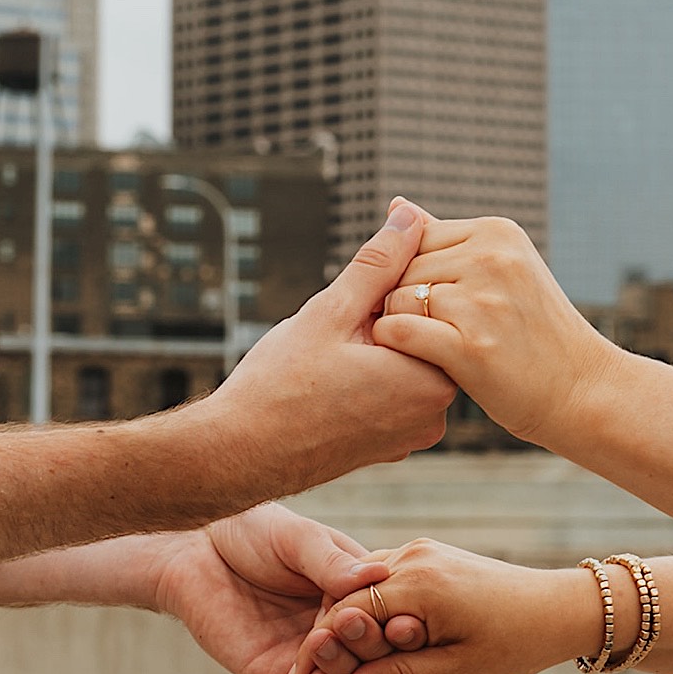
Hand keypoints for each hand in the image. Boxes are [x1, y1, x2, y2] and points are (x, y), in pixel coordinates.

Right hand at [145, 201, 457, 505]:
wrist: (237, 457)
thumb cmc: (280, 388)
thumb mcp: (332, 311)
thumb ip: (380, 262)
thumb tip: (411, 215)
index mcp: (434, 379)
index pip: (433, 307)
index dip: (389, 289)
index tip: (350, 303)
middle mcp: (435, 413)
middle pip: (420, 336)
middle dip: (381, 318)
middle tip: (334, 332)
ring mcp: (412, 434)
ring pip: (401, 363)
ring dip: (371, 346)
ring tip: (325, 360)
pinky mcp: (389, 447)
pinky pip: (388, 394)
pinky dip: (366, 377)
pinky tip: (326, 382)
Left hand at [155, 504, 389, 673]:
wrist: (195, 550)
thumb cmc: (250, 531)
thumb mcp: (297, 538)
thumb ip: (332, 561)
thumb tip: (379, 574)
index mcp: (354, 589)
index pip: (392, 615)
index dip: (398, 620)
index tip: (397, 616)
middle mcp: (338, 626)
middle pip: (375, 654)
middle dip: (369, 646)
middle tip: (347, 626)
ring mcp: (310, 654)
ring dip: (344, 673)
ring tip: (321, 646)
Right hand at [281, 539, 594, 673]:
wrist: (557, 607)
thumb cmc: (515, 642)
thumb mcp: (456, 668)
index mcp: (418, 582)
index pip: (343, 616)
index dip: (318, 655)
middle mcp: (413, 556)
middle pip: (344, 597)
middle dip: (324, 640)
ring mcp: (420, 551)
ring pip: (360, 587)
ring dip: (344, 624)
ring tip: (331, 669)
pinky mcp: (427, 555)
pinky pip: (381, 579)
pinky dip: (367, 609)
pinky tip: (364, 642)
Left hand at [373, 208, 621, 443]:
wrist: (581, 388)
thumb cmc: (533, 330)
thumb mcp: (501, 269)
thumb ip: (445, 239)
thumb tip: (397, 205)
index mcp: (497, 232)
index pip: (416, 237)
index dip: (410, 273)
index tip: (431, 304)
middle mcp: (491, 259)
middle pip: (404, 268)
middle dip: (403, 300)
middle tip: (430, 331)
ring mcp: (483, 303)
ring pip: (398, 300)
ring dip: (399, 326)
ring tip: (427, 347)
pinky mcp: (471, 348)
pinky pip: (401, 333)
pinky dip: (396, 348)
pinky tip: (413, 361)